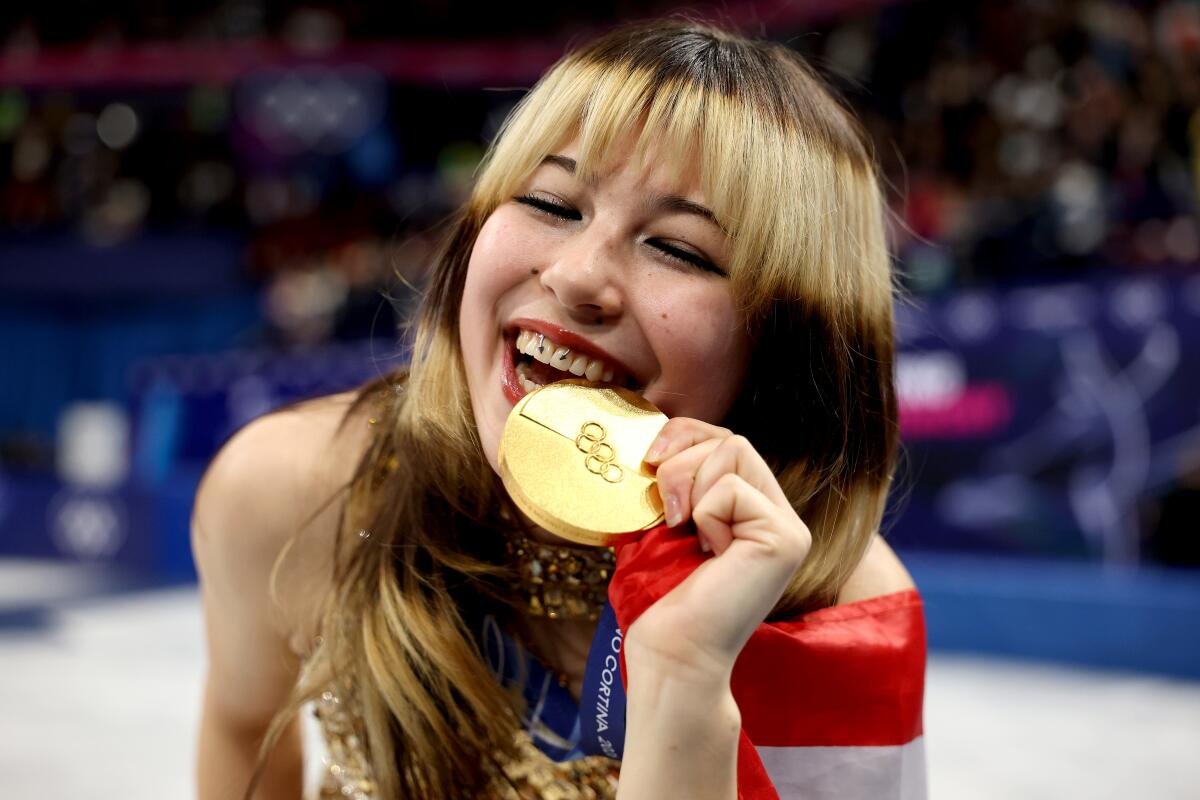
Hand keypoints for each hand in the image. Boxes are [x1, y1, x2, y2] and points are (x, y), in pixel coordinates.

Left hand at [625, 418, 811, 677]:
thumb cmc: (663, 597)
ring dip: (689, 484)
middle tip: (665, 507)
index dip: (686, 434)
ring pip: (734, 449)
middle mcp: (781, 517)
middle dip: (681, 458)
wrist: (674, 652)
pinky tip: (709, 553)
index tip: (649, 458)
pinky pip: (730, 488)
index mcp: (755, 512)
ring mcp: (789, 528)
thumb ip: (678, 479)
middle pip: (732, 438)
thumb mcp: (667, 523)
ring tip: (684, 529)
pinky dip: (704, 514)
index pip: (728, 441)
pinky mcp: (785, 537)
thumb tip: (657, 440)